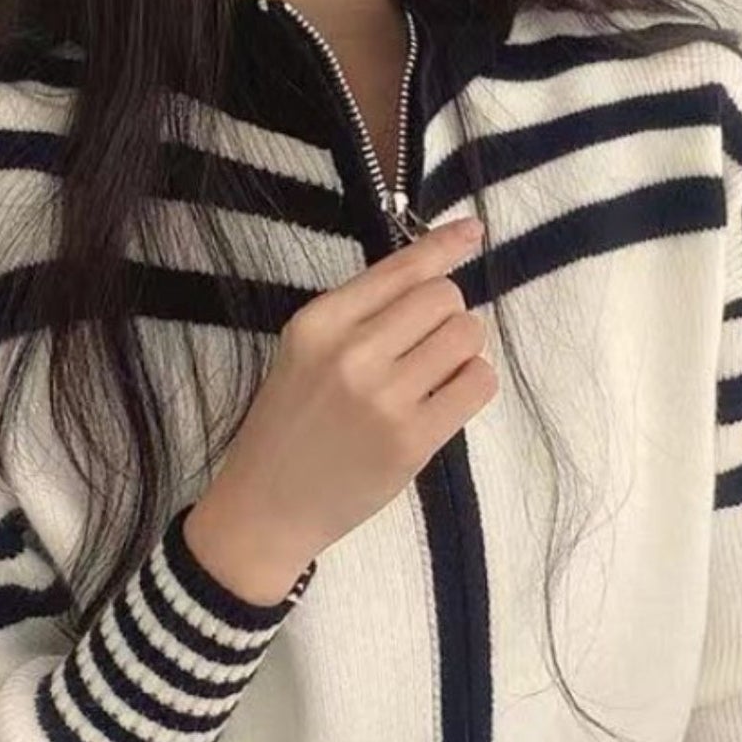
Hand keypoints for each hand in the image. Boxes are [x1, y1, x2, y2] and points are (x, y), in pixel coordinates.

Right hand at [186, 214, 493, 596]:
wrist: (265, 509)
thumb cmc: (287, 428)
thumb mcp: (304, 355)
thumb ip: (358, 317)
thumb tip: (434, 275)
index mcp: (318, 323)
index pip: (400, 268)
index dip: (445, 246)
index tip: (473, 231)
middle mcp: (351, 352)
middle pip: (443, 297)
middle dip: (447, 316)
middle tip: (426, 349)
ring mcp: (384, 398)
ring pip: (467, 335)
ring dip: (463, 351)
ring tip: (434, 377)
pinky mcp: (412, 440)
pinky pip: (477, 384)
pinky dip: (472, 385)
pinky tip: (446, 400)